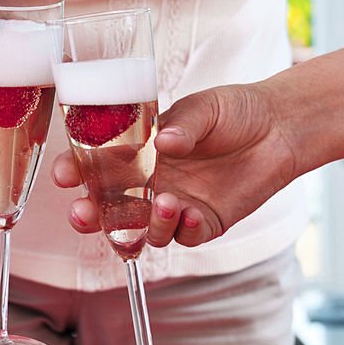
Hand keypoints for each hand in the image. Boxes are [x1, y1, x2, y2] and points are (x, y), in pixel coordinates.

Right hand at [52, 82, 300, 246]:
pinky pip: (185, 237)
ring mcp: (176, 206)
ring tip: (165, 203)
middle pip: (109, 209)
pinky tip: (191, 214)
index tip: (63, 174)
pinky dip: (184, 230)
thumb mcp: (205, 107)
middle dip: (91, 216)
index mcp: (139, 151)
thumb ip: (183, 124)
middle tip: (84, 214)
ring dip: (147, 224)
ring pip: (145, 231)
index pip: (96, 166)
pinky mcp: (204, 222)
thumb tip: (165, 142)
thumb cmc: (236, 111)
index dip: (74, 171)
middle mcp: (151, 182)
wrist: (280, 128)